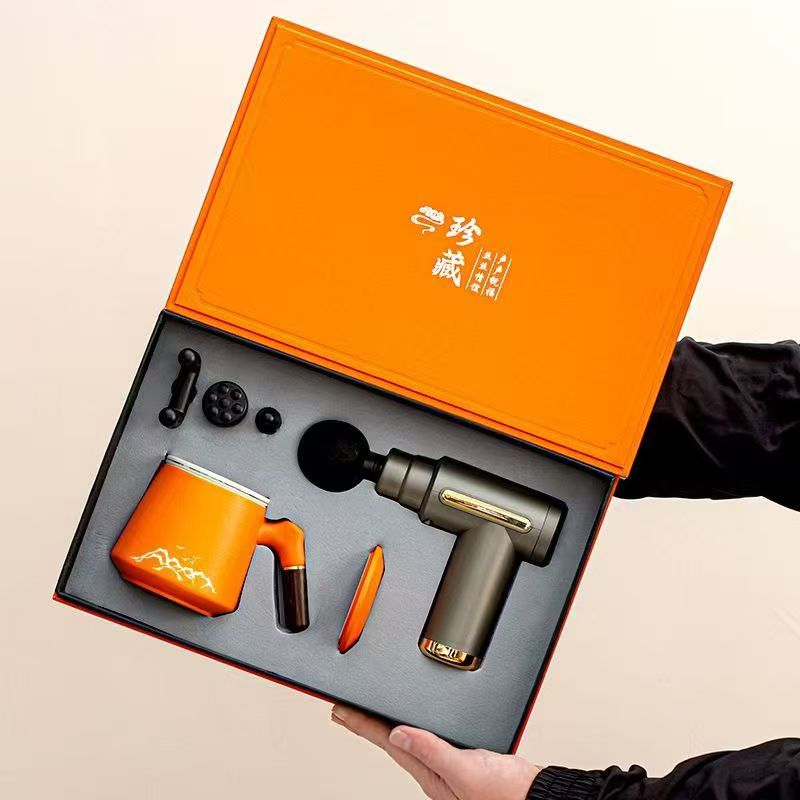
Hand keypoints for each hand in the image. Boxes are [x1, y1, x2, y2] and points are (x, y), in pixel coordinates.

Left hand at [331, 704, 540, 799]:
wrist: (539, 796)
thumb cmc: (508, 793)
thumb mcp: (467, 770)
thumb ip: (433, 751)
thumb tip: (399, 734)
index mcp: (430, 772)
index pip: (387, 741)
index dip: (361, 723)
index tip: (339, 710)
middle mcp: (434, 767)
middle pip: (392, 739)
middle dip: (367, 722)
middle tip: (345, 710)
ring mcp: (447, 762)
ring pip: (409, 737)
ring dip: (388, 723)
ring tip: (368, 713)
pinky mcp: (463, 754)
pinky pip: (430, 735)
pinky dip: (416, 724)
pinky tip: (414, 722)